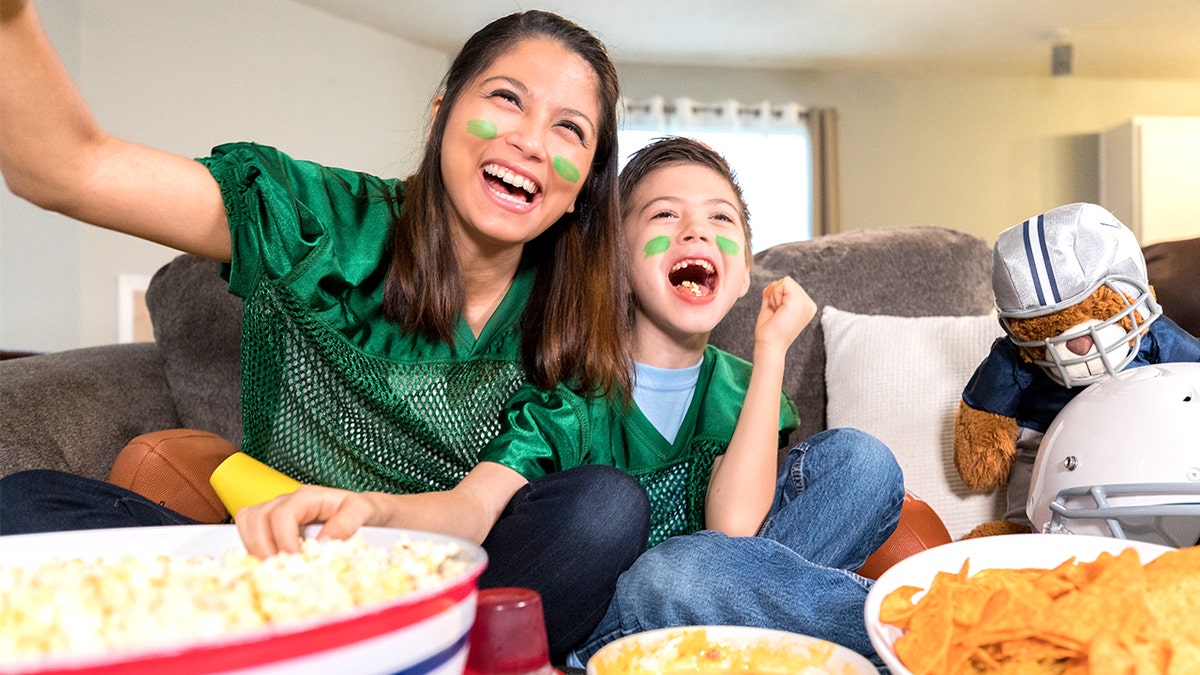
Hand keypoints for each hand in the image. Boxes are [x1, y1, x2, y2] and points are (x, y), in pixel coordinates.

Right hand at [234, 485, 385, 557]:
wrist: (366, 513)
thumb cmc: (363, 510)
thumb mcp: (363, 511)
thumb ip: (346, 522)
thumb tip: (322, 542)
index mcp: (308, 496)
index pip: (282, 514)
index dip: (283, 538)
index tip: (292, 559)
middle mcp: (288, 502)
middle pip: (257, 516)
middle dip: (261, 544)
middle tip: (274, 567)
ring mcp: (277, 512)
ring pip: (248, 521)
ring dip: (252, 546)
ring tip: (269, 566)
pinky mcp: (273, 526)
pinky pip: (250, 532)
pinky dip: (253, 548)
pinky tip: (269, 563)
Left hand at [753, 276, 815, 352]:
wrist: (769, 345)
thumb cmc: (770, 332)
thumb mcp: (773, 307)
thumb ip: (774, 294)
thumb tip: (773, 284)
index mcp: (807, 307)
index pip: (789, 286)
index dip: (777, 297)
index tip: (778, 314)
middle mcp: (809, 305)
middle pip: (787, 282)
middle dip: (775, 296)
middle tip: (777, 314)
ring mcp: (805, 303)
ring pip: (784, 283)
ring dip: (774, 297)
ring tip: (778, 314)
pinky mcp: (798, 302)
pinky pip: (782, 284)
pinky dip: (774, 296)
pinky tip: (777, 311)